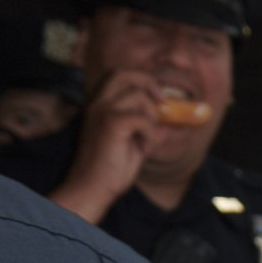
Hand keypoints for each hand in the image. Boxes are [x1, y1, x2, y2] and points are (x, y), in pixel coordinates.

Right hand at [51, 70, 164, 223]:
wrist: (92, 188)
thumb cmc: (110, 170)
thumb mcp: (134, 146)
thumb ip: (149, 131)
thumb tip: (169, 124)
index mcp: (99, 105)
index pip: (120, 76)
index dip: (143, 80)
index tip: (160, 97)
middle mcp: (98, 104)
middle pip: (126, 74)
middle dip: (150, 83)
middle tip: (164, 102)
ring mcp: (103, 111)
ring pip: (140, 98)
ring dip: (152, 119)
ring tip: (146, 141)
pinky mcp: (111, 124)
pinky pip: (144, 120)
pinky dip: (150, 134)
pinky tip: (143, 149)